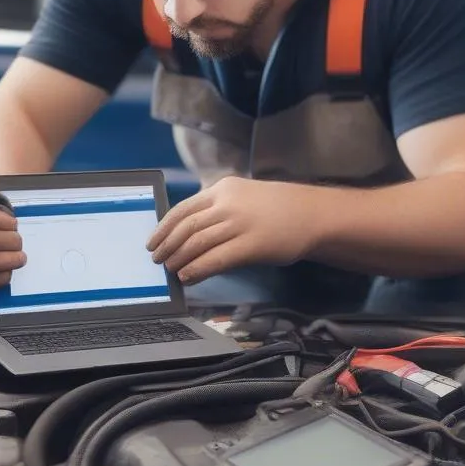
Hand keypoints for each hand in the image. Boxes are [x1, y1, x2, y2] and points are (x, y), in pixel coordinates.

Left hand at [147, 177, 318, 283]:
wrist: (312, 213)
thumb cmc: (278, 208)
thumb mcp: (243, 196)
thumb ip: (218, 208)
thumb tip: (188, 232)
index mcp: (222, 189)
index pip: (182, 209)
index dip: (163, 228)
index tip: (153, 241)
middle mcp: (227, 204)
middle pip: (186, 227)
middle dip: (167, 246)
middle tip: (158, 260)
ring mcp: (239, 224)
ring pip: (196, 243)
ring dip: (179, 259)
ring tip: (171, 271)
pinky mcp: (251, 245)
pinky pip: (215, 259)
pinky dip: (197, 269)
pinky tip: (189, 277)